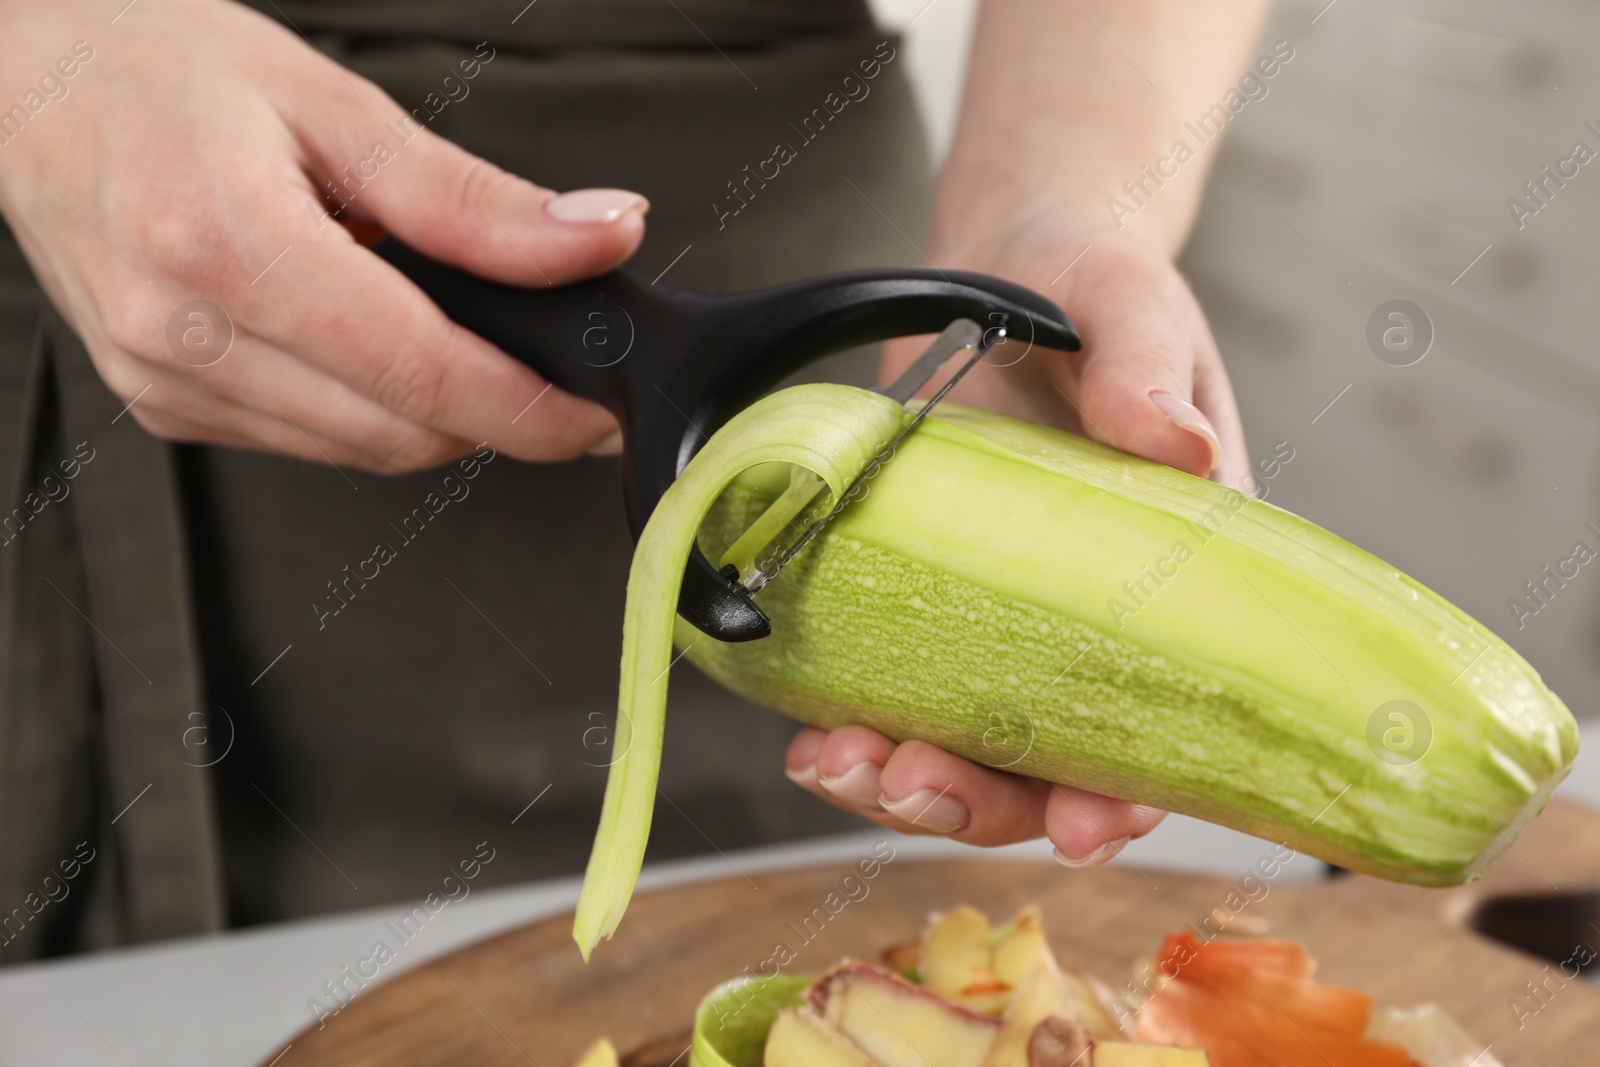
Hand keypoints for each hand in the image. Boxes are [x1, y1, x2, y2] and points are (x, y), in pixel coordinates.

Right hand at [0, 0, 646, 472]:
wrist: (24, 75)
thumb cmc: (159, 67)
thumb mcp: (334, 105)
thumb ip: (475, 200)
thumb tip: (601, 238)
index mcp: (225, 245)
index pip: (423, 377)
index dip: (533, 409)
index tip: (599, 412)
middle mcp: (181, 334)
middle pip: (400, 434)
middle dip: (495, 412)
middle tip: (545, 356)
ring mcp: (163, 383)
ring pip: (361, 451)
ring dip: (432, 411)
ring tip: (442, 321)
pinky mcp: (162, 405)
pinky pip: (309, 438)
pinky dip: (366, 406)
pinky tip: (360, 336)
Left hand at [784, 223, 1249, 864]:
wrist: (1016, 258)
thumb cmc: (1099, 289)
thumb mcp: (1135, 306)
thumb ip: (1149, 368)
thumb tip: (1183, 443)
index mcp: (1173, 580)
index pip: (1165, 722)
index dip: (1128, 793)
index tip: (1080, 827)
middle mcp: (1085, 619)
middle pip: (1045, 765)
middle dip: (977, 799)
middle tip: (909, 779)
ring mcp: (1000, 614)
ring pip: (962, 747)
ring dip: (901, 781)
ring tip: (838, 761)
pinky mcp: (924, 590)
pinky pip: (893, 685)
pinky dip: (851, 724)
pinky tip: (810, 733)